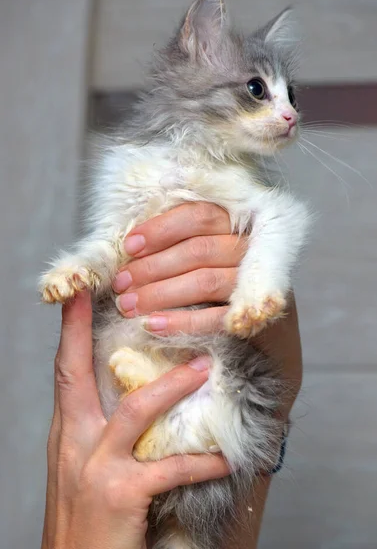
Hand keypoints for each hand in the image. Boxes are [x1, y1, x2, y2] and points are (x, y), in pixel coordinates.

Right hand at [41, 291, 228, 548]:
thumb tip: (130, 397)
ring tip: (205, 367)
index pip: (65, 371)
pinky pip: (170, 469)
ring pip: (134, 410)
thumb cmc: (84, 521)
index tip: (79, 293)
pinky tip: (225, 458)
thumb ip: (98, 432)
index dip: (71, 330)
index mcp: (66, 435)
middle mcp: (73, 443)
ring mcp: (95, 468)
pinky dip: (200, 461)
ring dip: (173, 385)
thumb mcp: (80, 470)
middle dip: (93, 332)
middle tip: (126, 295)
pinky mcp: (121, 494)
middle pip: (78, 373)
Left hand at [114, 202, 301, 418]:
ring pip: (205, 281)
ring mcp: (254, 285)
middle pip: (199, 250)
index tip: (129, 246)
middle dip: (152, 266)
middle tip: (121, 282)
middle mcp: (248, 250)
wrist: (259, 330)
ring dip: (160, 293)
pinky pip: (216, 318)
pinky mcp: (252, 318)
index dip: (161, 229)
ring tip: (127, 305)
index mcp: (236, 224)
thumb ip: (176, 241)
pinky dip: (181, 322)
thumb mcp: (201, 252)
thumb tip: (131, 243)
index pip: (200, 216)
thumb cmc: (214, 282)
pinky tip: (151, 325)